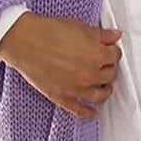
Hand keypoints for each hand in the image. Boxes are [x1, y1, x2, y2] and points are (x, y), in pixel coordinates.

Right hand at [0, 11, 122, 118]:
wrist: (25, 41)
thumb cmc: (49, 31)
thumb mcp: (79, 27)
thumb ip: (101, 34)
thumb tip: (115, 35)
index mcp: (97, 55)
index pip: (115, 56)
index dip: (113, 51)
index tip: (109, 51)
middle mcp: (90, 74)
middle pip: (110, 75)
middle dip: (109, 69)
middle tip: (105, 65)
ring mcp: (77, 88)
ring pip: (100, 95)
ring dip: (105, 91)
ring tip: (104, 87)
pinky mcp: (62, 97)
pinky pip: (80, 110)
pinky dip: (88, 113)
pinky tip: (93, 112)